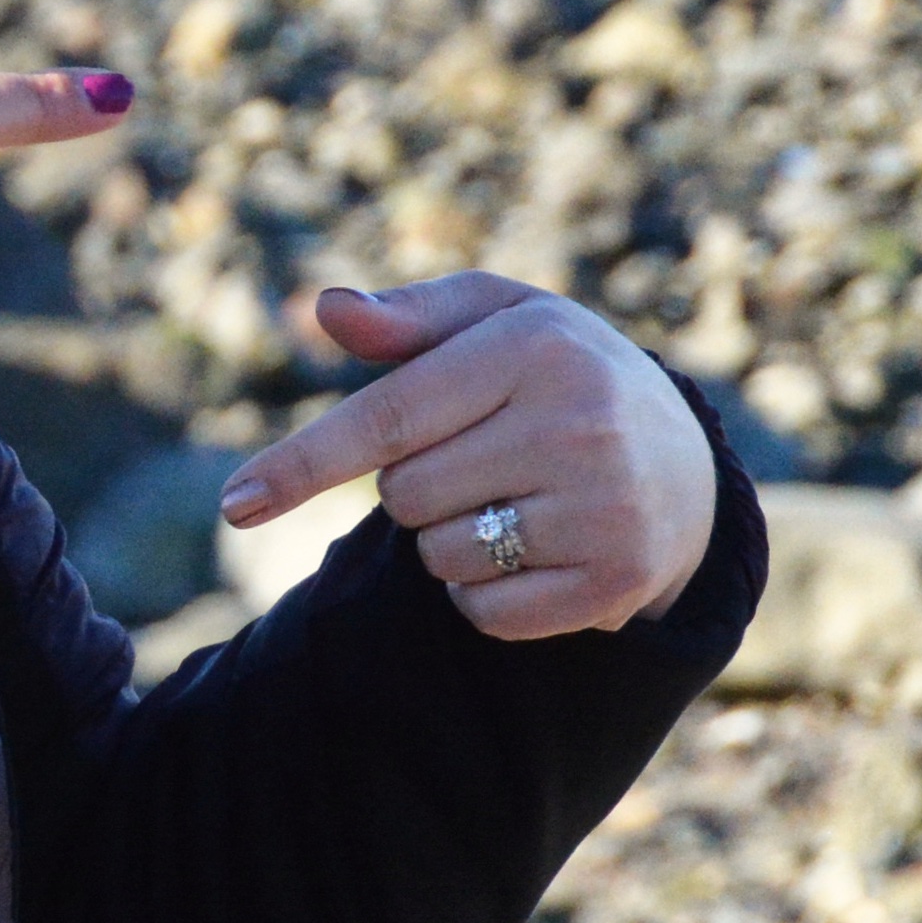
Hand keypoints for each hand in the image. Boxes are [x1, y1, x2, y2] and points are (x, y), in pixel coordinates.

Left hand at [216, 276, 717, 639]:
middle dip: (415, 485)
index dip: (303, 463)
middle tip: (481, 458)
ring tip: (515, 500)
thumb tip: (325, 309)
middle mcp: (578, 425)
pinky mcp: (617, 581)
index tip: (235, 503)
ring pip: (439, 557)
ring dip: (449, 540)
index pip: (388, 417)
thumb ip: (408, 318)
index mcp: (535, 348)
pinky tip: (534, 550)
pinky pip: (485, 613)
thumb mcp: (495, 321)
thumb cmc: (558, 377)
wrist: (686, 463)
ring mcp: (605, 508)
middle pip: (403, 495)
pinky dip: (484, 593)